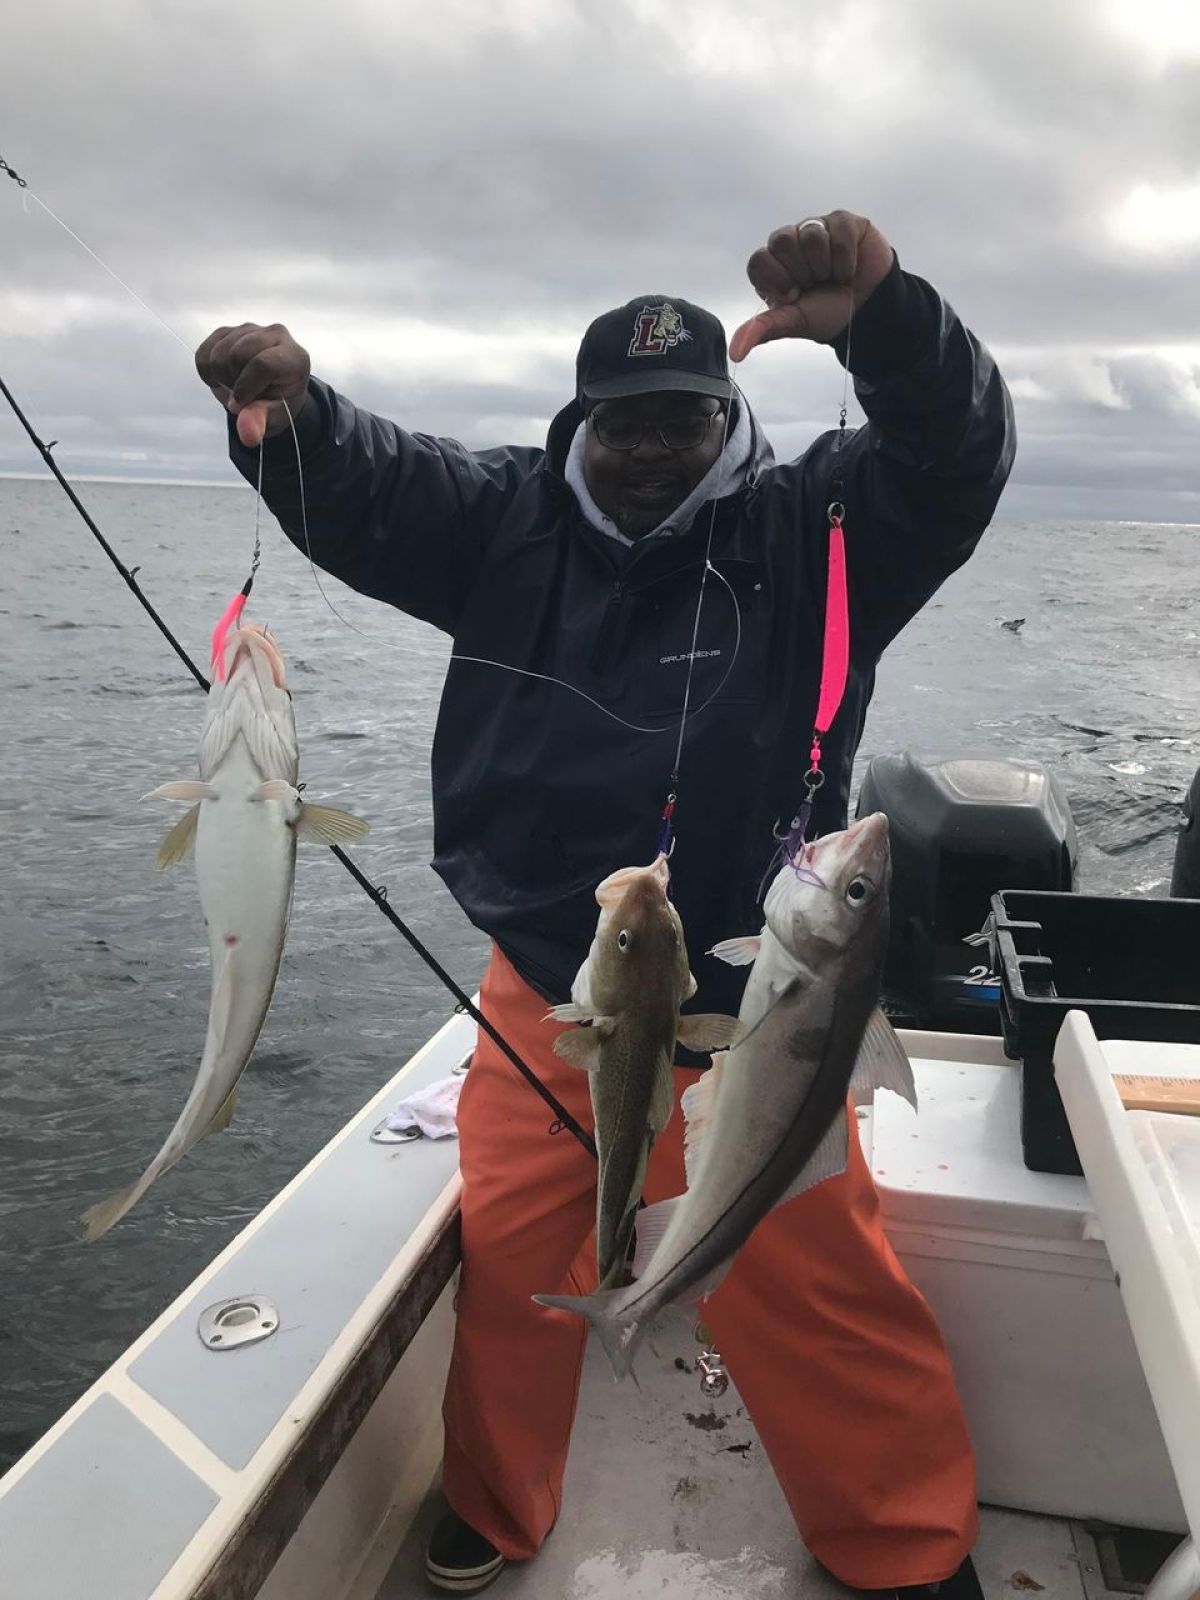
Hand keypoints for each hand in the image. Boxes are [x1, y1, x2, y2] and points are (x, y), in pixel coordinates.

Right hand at [195, 322, 311, 447]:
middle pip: (237, 354)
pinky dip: (207, 370)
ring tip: (235, 387)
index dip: (245, 387)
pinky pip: (204, 351)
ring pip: (219, 351)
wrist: (269, 391)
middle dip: (232, 381)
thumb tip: (248, 435)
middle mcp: (275, 335)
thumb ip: (260, 422)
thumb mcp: (274, 417)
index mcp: (294, 356)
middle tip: (241, 396)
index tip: (239, 405)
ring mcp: (250, 329)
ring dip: (221, 377)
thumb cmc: (277, 403)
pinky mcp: (228, 331)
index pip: (262, 364)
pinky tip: (222, 379)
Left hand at [729, 212, 893, 361]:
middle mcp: (790, 242)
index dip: (778, 280)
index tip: (794, 295)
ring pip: (810, 234)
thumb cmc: (826, 314)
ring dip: (825, 266)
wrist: (867, 313)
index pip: (758, 260)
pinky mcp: (843, 222)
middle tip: (815, 284)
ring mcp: (816, 228)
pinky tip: (849, 269)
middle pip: (781, 240)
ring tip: (832, 276)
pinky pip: (838, 232)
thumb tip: (735, 354)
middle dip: (802, 272)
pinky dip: (846, 259)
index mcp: (773, 265)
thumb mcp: (793, 323)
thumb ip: (763, 329)